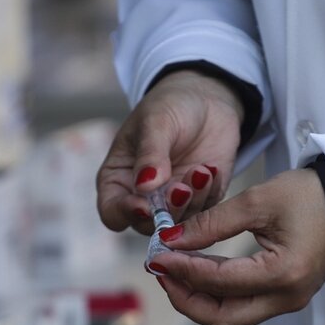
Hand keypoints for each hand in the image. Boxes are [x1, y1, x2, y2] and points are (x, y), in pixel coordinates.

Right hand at [97, 70, 245, 234]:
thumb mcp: (156, 121)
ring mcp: (173, 202)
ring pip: (179, 224)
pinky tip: (211, 169)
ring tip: (201, 170)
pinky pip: (206, 213)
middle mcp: (143, 197)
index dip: (126, 214)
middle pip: (148, 226)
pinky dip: (209, 194)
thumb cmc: (170, 106)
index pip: (113, 212)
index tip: (145, 205)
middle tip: (182, 188)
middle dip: (166, 211)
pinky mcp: (201, 200)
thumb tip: (144, 186)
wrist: (207, 99)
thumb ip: (150, 153)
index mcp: (118, 179)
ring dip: (192, 201)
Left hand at [149, 169, 324, 324]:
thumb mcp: (258, 200)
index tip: (156, 254)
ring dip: (197, 300)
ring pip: (230, 318)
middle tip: (160, 271)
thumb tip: (171, 240)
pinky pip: (241, 308)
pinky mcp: (284, 297)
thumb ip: (212, 223)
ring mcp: (287, 302)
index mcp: (283, 274)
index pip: (219, 282)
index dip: (182, 270)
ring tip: (172, 271)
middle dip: (185, 298)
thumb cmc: (311, 196)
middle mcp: (286, 298)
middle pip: (222, 318)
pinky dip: (214, 296)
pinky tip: (196, 274)